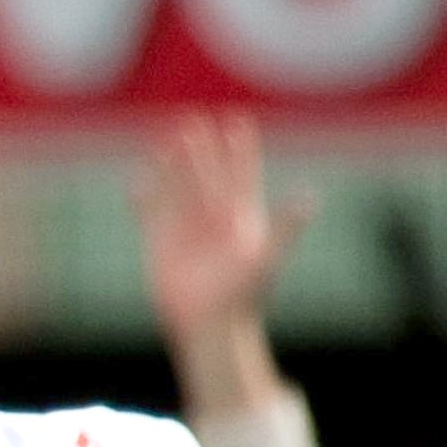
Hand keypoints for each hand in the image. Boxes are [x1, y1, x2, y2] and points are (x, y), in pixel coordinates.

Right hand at [134, 114, 304, 411]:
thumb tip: (308, 198)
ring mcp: (187, 231)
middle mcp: (214, 220)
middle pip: (206, 175)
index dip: (239, 150)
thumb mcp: (267, 257)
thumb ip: (286, 226)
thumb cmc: (243, 295)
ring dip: (173, 165)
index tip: (238, 122)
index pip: (240, 175)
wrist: (210, 326)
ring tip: (167, 139)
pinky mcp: (161, 245)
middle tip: (194, 120)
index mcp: (241, 218)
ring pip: (178, 188)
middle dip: (201, 149)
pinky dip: (144, 198)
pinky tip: (138, 180)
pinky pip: (151, 214)